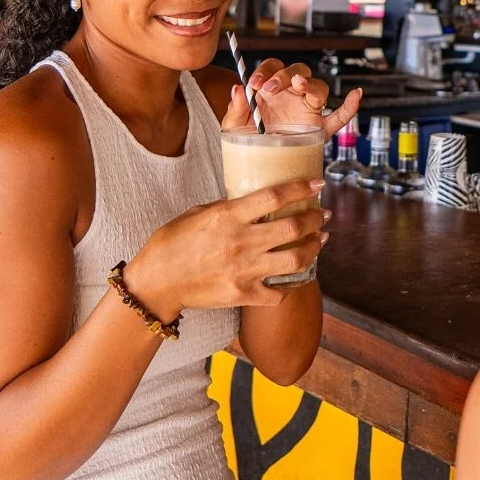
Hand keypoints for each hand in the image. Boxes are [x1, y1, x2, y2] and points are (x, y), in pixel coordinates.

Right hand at [123, 179, 329, 319]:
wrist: (157, 282)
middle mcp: (240, 242)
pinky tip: (295, 275)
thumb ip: (229, 207)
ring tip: (320, 240)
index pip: (274, 197)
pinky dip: (290, 284)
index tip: (317, 183)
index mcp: (228, 216)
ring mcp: (244, 271)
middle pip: (293, 228)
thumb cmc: (172, 243)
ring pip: (295, 260)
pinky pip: (279, 292)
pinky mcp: (243, 295)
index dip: (300, 188)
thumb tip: (256, 203)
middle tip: (322, 214)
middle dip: (315, 219)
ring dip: (314, 248)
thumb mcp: (198, 212)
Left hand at [221, 58, 360, 139]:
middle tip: (270, 89)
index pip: (273, 68)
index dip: (265, 71)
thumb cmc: (247, 141)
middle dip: (284, 75)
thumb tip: (238, 89)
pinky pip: (339, 116)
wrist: (257, 167)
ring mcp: (308, 109)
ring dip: (309, 83)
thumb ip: (236, 108)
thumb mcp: (234, 125)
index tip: (254, 83)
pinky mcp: (320, 127)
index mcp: (271, 90)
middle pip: (298, 71)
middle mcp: (292, 95)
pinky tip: (356, 94)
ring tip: (298, 85)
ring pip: (318, 87)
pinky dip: (350, 107)